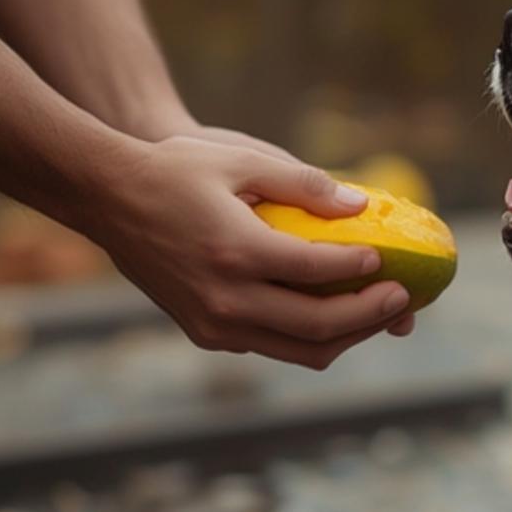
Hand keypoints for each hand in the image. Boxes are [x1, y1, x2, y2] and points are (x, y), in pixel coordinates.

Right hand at [170, 123, 417, 337]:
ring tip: (381, 314)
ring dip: (348, 337)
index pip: (318, 272)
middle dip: (370, 316)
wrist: (108, 198)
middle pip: (318, 327)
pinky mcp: (206, 334)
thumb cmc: (176, 170)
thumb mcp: (242, 160)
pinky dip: (310, 337)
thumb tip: (359, 206)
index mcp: (236, 252)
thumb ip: (304, 184)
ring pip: (300, 350)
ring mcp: (213, 324)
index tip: (388, 259)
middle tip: (403, 298)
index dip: (361, 269)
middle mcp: (225, 299)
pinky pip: (272, 346)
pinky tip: (336, 313)